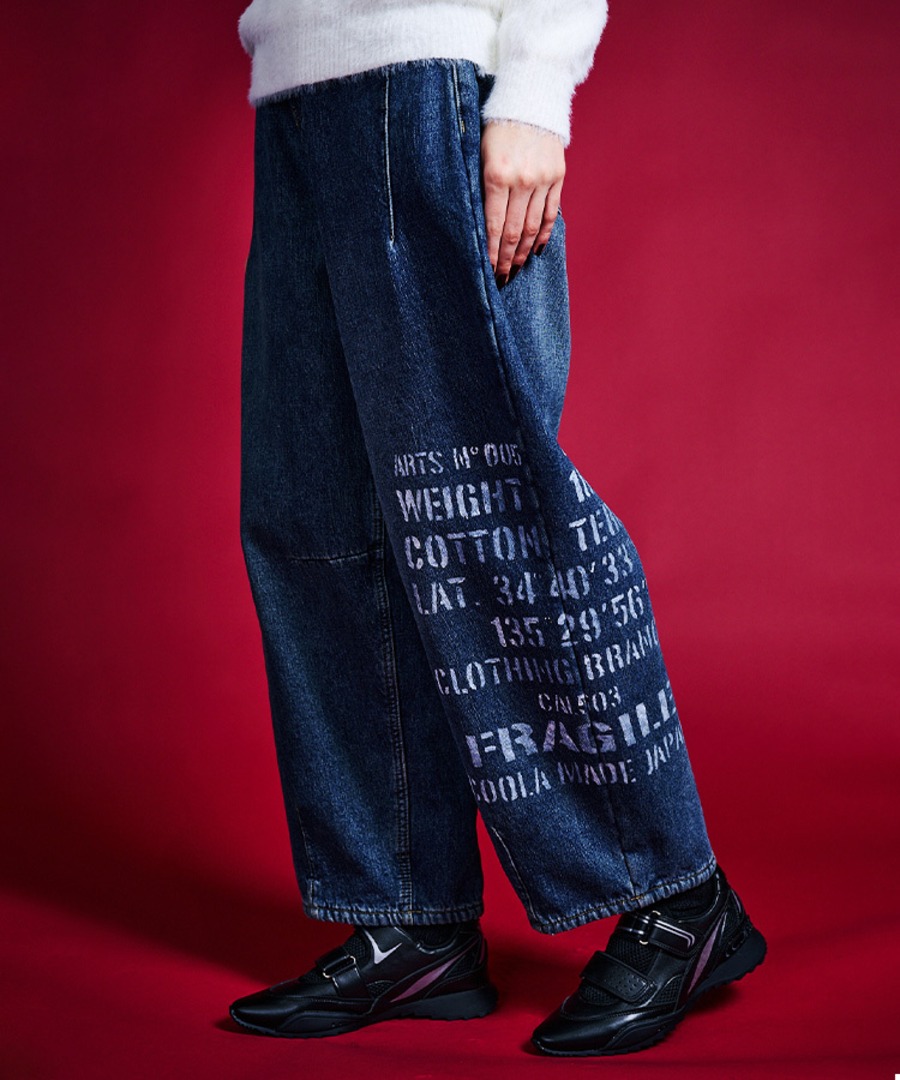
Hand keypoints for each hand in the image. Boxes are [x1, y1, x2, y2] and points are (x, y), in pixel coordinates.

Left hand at [480, 120, 564, 286]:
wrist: (530, 96)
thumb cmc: (496, 125)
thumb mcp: (478, 152)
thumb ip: (479, 187)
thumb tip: (477, 227)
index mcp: (497, 175)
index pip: (493, 226)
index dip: (490, 253)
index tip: (487, 271)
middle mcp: (521, 181)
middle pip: (513, 232)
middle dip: (506, 259)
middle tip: (501, 278)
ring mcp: (542, 179)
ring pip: (532, 227)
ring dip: (523, 252)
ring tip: (516, 269)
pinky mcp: (557, 176)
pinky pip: (550, 213)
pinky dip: (543, 234)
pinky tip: (535, 250)